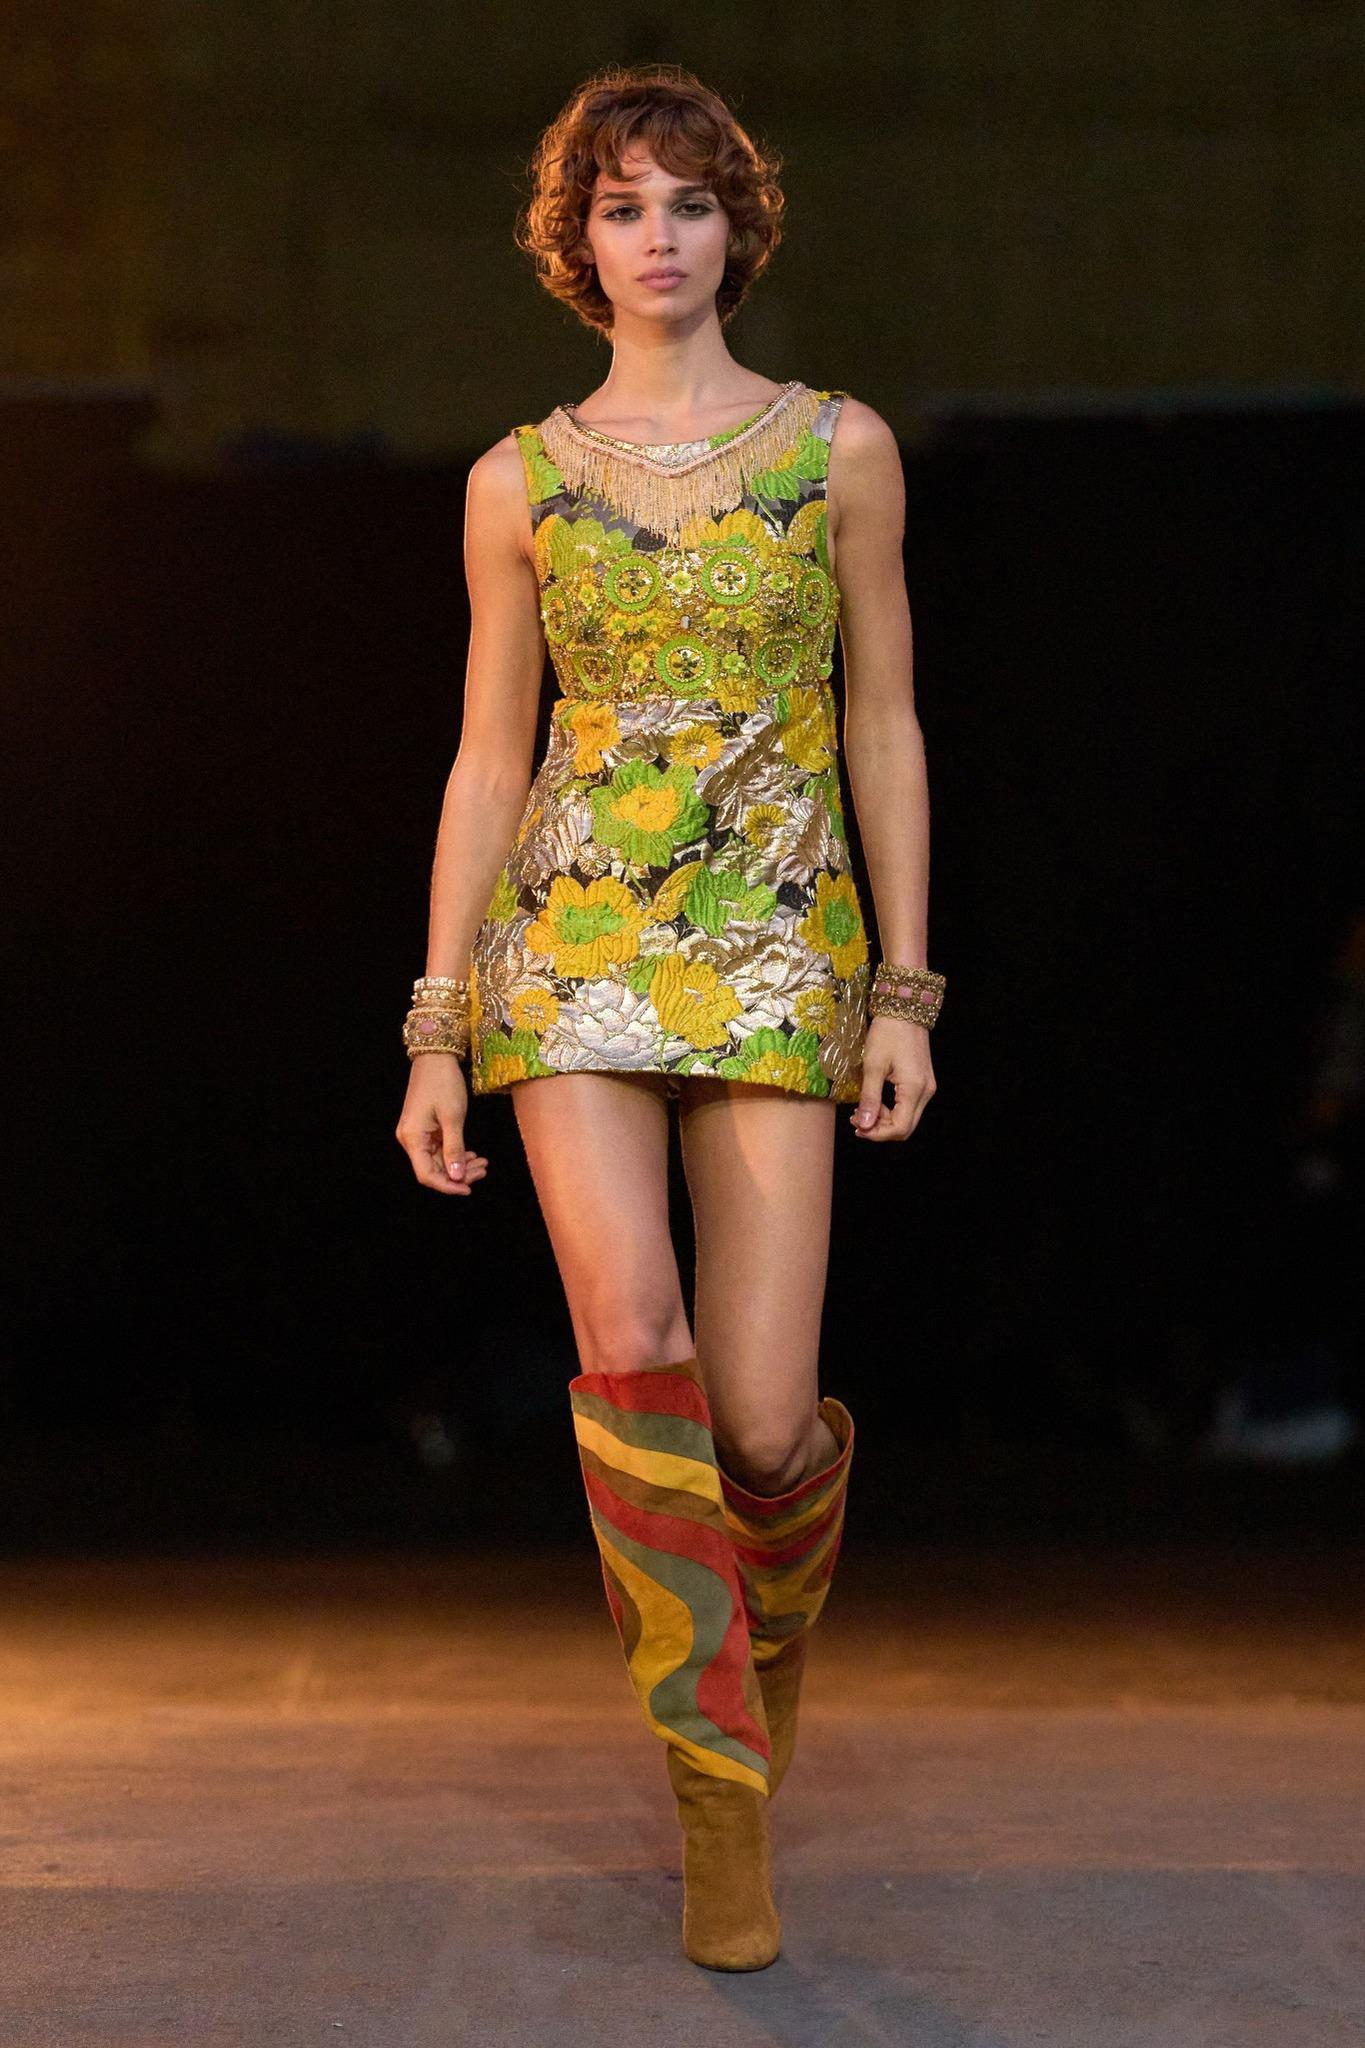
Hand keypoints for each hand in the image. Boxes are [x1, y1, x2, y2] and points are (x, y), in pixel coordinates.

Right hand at [395, 1055, 489, 1195]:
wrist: (435, 1057)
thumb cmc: (444, 1083)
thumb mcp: (453, 1118)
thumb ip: (455, 1149)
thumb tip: (457, 1177)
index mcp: (413, 1138)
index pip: (427, 1175)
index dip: (448, 1186)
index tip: (469, 1188)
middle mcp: (410, 1140)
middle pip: (432, 1170)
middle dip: (458, 1175)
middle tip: (483, 1170)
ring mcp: (416, 1134)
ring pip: (437, 1161)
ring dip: (459, 1165)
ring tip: (482, 1163)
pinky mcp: (423, 1129)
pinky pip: (438, 1149)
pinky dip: (455, 1154)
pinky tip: (472, 1154)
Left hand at [848, 1016, 935, 1141]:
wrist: (904, 1009)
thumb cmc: (888, 1033)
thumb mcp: (873, 1065)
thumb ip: (870, 1098)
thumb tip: (865, 1125)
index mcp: (914, 1089)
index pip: (900, 1128)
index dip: (877, 1134)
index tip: (857, 1127)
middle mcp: (926, 1091)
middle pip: (906, 1128)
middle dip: (880, 1130)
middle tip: (857, 1121)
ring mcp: (926, 1087)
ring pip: (907, 1118)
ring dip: (884, 1121)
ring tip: (862, 1110)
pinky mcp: (922, 1082)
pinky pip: (908, 1107)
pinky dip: (891, 1110)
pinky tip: (875, 1102)